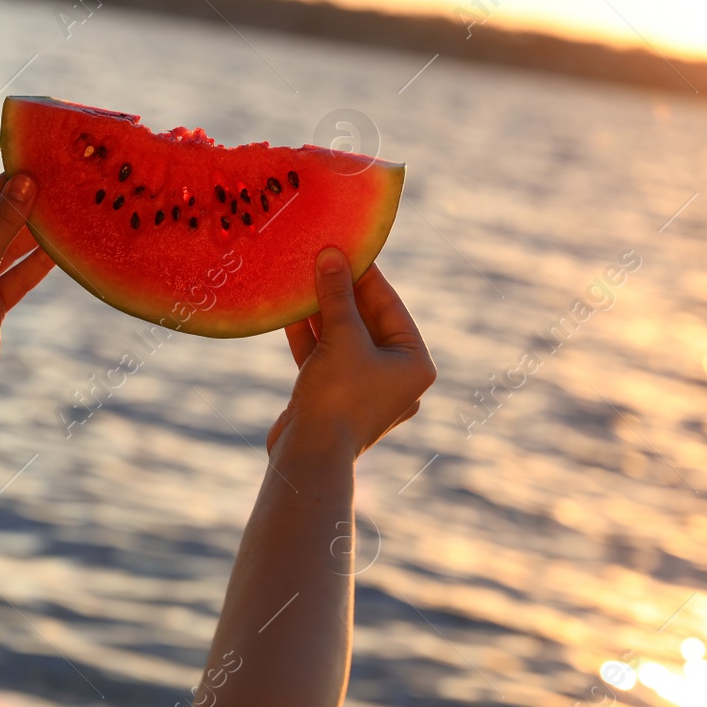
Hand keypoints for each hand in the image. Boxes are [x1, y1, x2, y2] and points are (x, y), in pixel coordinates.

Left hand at [0, 174, 54, 410]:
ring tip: (68, 214)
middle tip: (63, 188)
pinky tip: (62, 251)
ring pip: (8, 250)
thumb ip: (2, 223)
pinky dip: (36, 265)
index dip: (9, 186)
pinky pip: (16, 277)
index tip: (43, 166)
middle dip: (26, 209)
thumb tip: (25, 181)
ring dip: (35, 237)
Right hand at [267, 249, 435, 456]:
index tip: (347, 249)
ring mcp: (364, 390)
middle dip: (341, 293)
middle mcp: (395, 377)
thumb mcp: (341, 337)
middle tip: (321, 260)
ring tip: (303, 280)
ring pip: (343, 340)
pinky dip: (311, 338)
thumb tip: (331, 255)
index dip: (367, 276)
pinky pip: (326, 358)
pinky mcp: (335, 398)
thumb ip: (337, 294)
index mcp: (415, 363)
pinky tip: (291, 313)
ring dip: (323, 312)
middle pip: (367, 322)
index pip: (391, 307)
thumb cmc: (338, 396)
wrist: (309, 457)